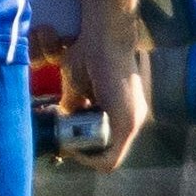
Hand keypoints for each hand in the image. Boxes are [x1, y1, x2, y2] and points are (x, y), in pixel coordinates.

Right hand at [61, 23, 151, 168]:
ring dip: (83, 153)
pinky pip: (110, 158)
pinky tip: (74, 148)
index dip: (82, 145)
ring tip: (66, 140)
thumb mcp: (76, 87)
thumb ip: (73, 106)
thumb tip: (62, 119)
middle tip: (62, 140)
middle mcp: (134, 118)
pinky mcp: (127, 124)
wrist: (103, 36)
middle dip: (80, 150)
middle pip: (106, 151)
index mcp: (124, 110)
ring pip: (108, 156)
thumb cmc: (89, 53)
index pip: (106, 142)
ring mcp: (133, 122)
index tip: (63, 136)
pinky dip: (90, 158)